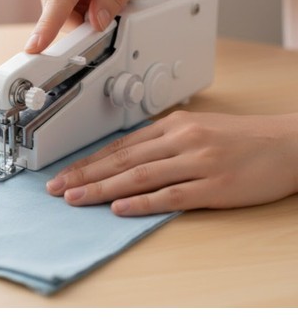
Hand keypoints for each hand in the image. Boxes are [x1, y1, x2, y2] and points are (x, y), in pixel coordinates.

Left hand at [46, 111, 297, 215]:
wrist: (287, 144)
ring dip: (103, 188)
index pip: (123, 145)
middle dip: (86, 174)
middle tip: (58, 187)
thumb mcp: (200, 128)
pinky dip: (142, 201)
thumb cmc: (244, 138)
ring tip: (76, 198)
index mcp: (177, 125)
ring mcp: (198, 163)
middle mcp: (182, 140)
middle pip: (124, 159)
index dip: (91, 160)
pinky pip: (171, 195)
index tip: (67, 171)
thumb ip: (166, 141)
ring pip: (140, 176)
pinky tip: (120, 207)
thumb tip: (131, 157)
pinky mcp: (214, 186)